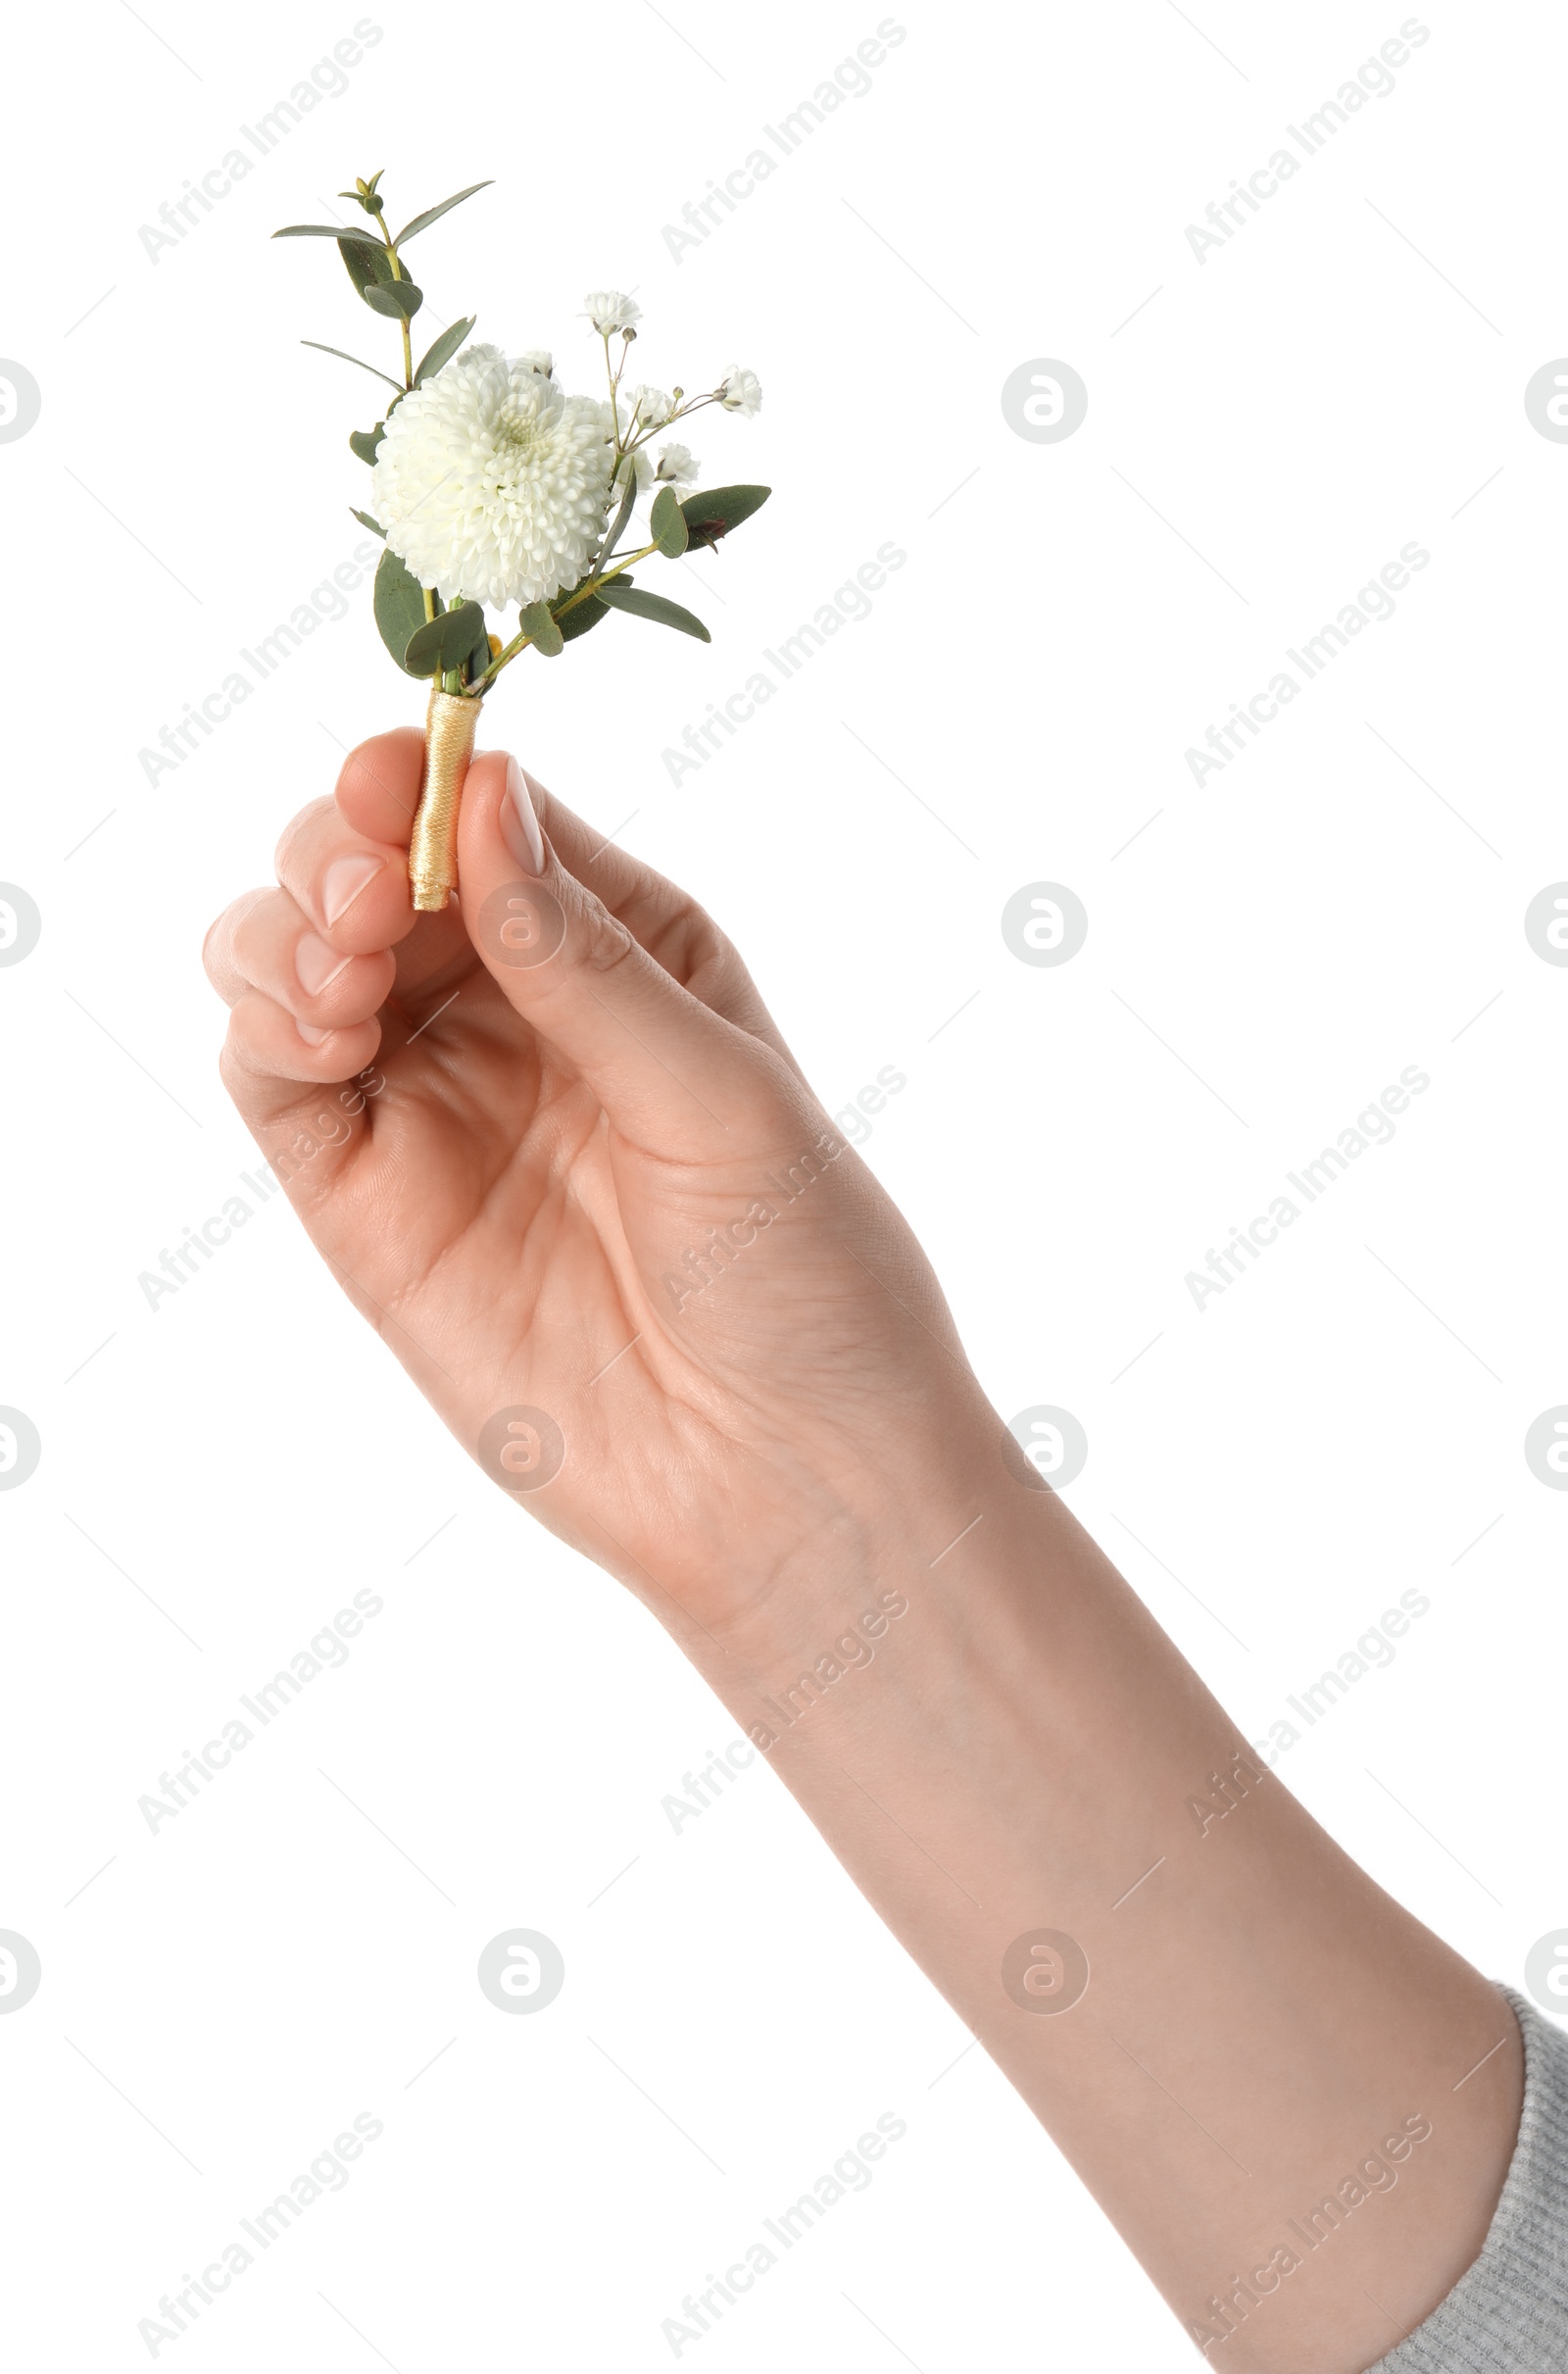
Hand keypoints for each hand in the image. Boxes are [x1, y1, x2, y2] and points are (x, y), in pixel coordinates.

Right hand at [204, 730, 985, 1636]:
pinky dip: (267, 1025)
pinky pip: (277, 1081)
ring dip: (290, 926)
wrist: (786, 1478)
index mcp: (621, 949)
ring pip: (297, 958)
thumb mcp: (720, 1092)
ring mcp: (433, 1102)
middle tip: (370, 889)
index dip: (427, 782)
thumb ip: (586, 956)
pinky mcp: (368, 1202)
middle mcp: (513, 1010)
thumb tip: (483, 797)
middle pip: (372, 870)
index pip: (492, 819)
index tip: (395, 776)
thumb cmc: (805, 1275)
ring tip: (349, 964)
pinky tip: (325, 1027)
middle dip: (343, 849)